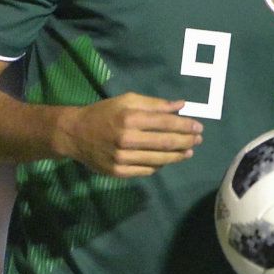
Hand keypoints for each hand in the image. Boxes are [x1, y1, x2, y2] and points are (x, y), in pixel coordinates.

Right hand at [54, 94, 201, 176]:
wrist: (73, 134)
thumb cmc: (104, 113)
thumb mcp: (127, 101)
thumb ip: (155, 104)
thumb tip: (181, 105)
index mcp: (130, 118)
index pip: (166, 123)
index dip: (186, 125)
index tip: (199, 127)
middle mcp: (127, 139)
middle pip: (166, 142)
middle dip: (187, 141)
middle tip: (198, 140)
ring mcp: (122, 158)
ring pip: (159, 159)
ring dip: (178, 156)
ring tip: (188, 151)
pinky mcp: (118, 172)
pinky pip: (147, 170)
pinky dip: (160, 165)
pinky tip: (167, 160)